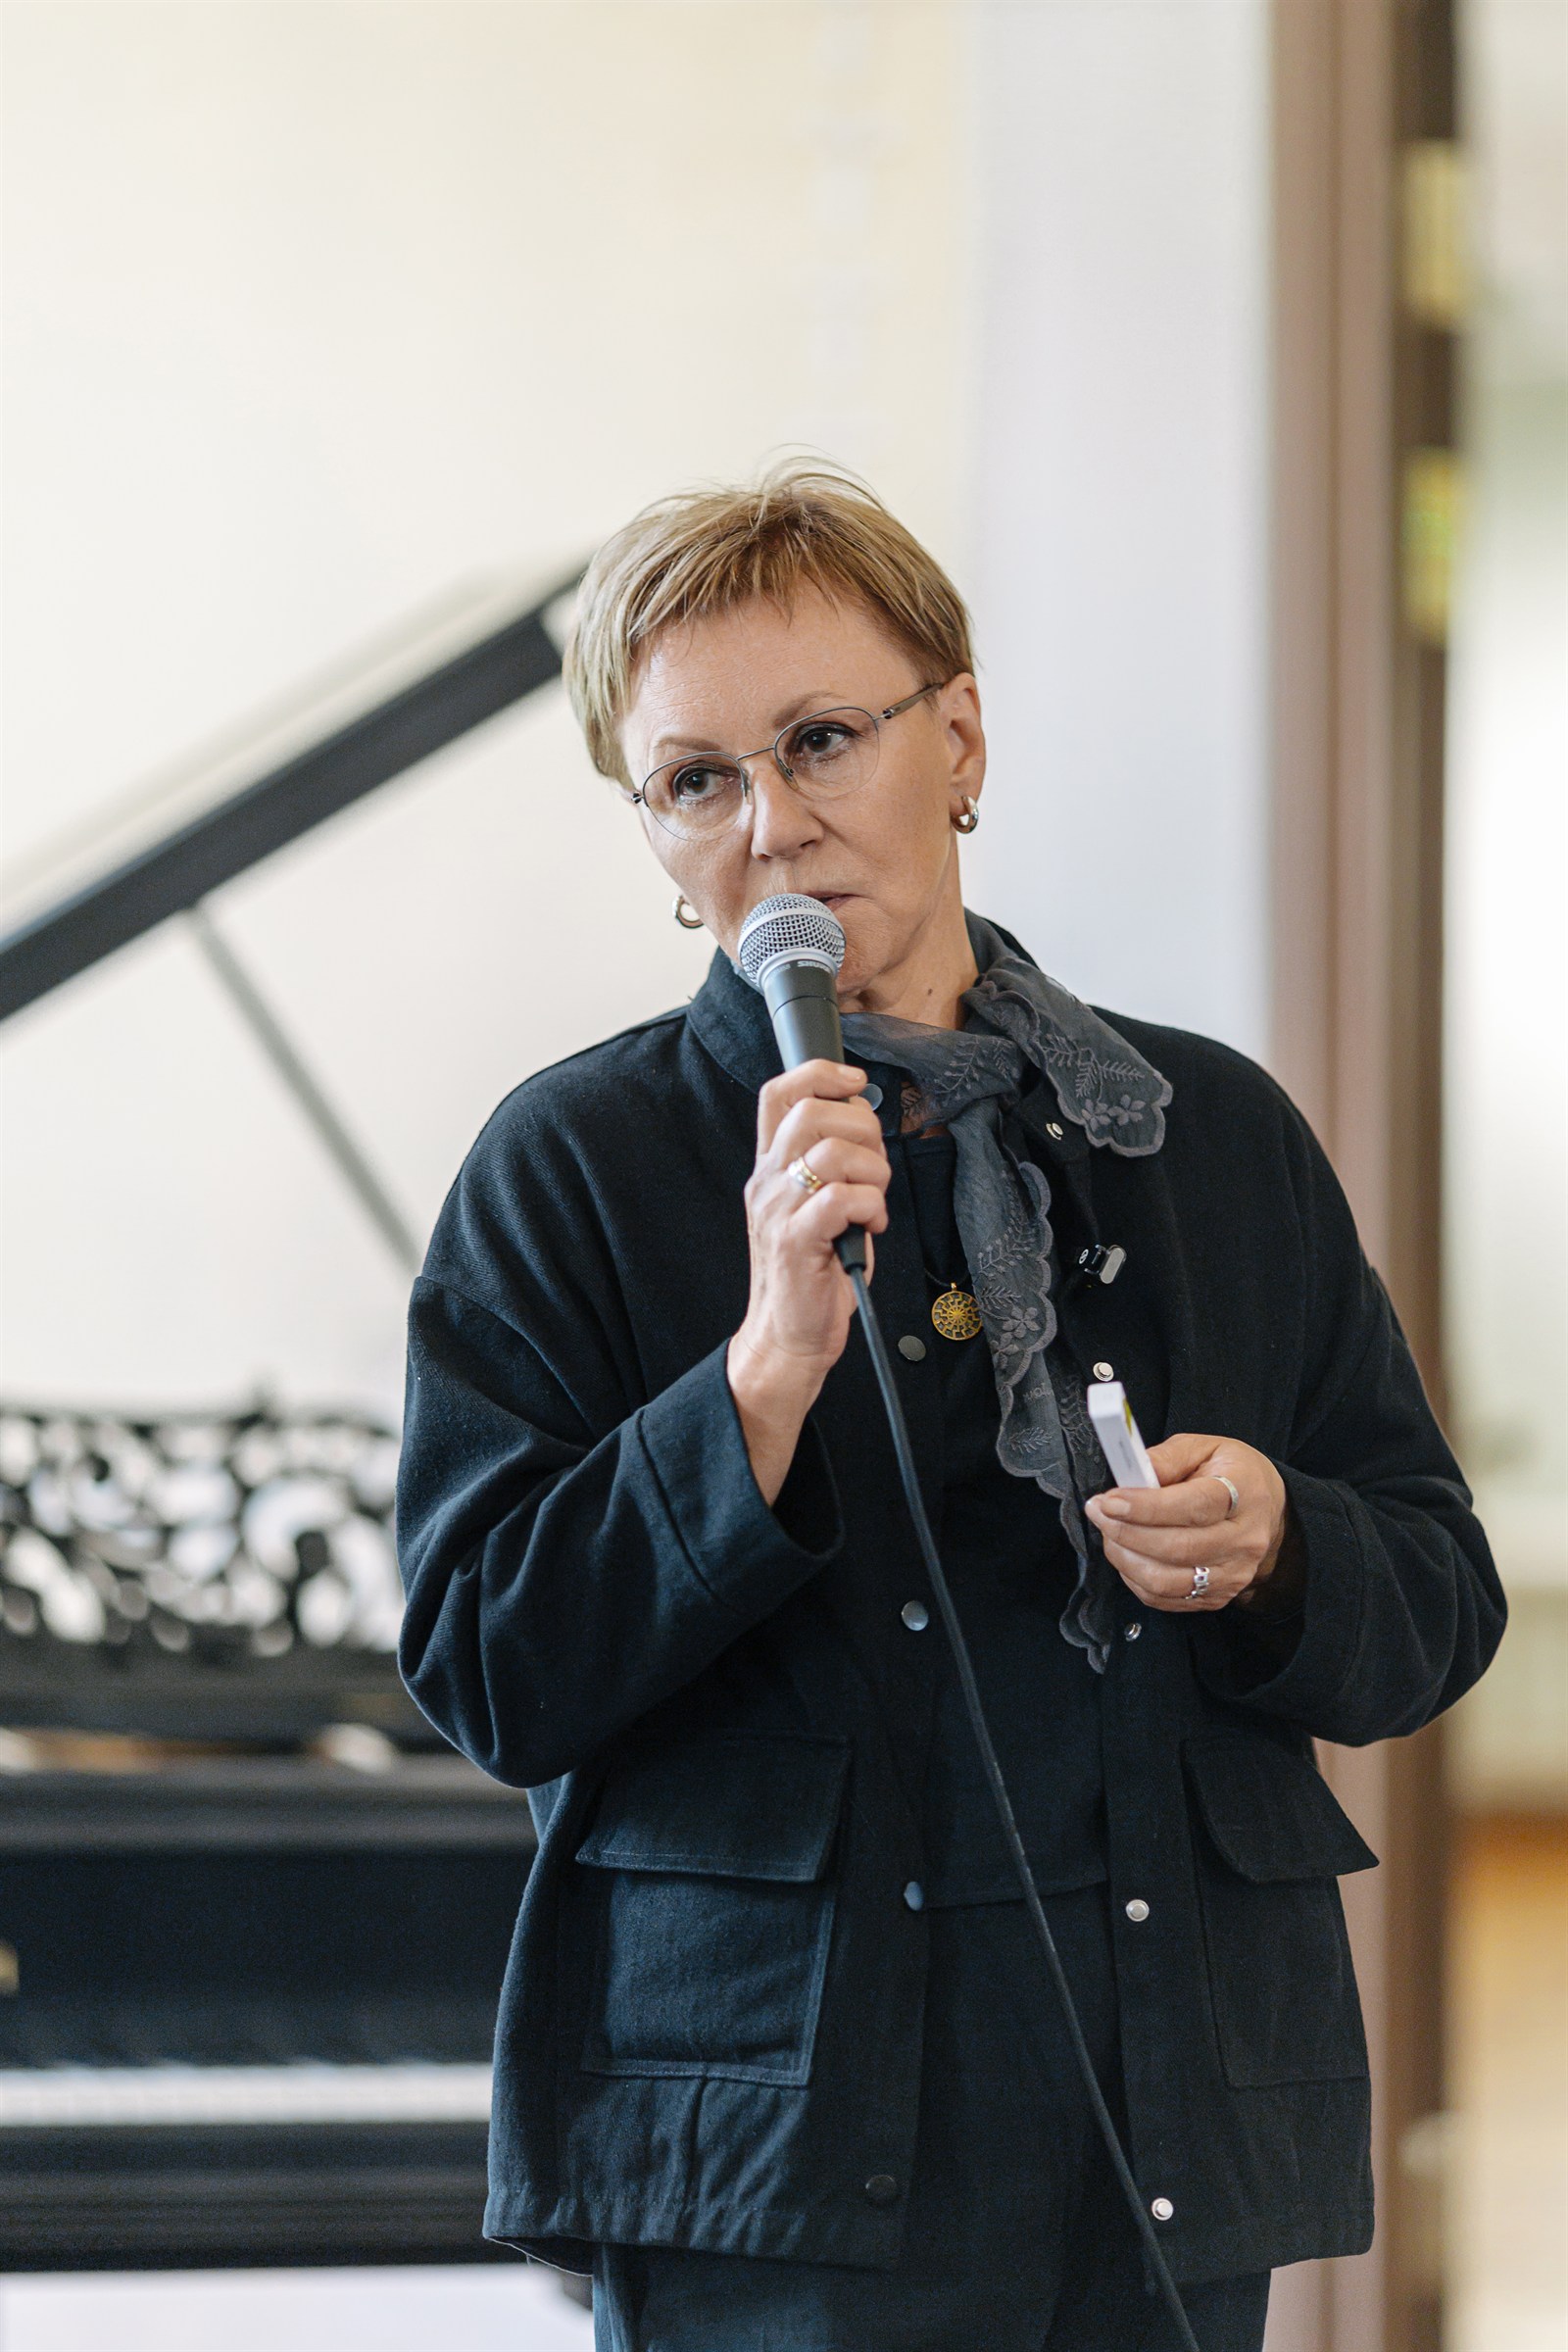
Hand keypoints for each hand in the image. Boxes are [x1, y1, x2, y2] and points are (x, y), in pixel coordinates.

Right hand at [727, 1060, 890, 1501]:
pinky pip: (843, 1198)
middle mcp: (766, 1181)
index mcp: (769, 1167)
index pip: (778, 1093)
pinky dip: (871, 1207)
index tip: (855, 1082)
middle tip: (876, 1165)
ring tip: (875, 1202)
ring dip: (874, 1172)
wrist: (789, 1337)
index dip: (819, 1072)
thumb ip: (832, 1163)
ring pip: (834, 1151)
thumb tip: (868, 1123)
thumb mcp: (818, 1205)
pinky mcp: (796, 1241)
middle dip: (864, 1128)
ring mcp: (778, 1210)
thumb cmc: (814, 1271)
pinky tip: (871, 1227)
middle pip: (813, 1112)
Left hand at [1084, 1432, 1290, 1613]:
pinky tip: (1128, 1555)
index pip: (1194, 1506)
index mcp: (1244, 1494)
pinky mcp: (1218, 1597)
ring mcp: (1233, 1574)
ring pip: (1168, 1581)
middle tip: (1099, 1511)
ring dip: (1126, 1559)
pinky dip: (1136, 1579)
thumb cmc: (1229, 1474)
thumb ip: (1166, 1458)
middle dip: (1127, 1532)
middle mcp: (1244, 1539)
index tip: (1110, 1501)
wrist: (1265, 1511)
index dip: (1147, 1507)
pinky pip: (1166, 1598)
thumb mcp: (1203, 1448)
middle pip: (1179, 1548)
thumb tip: (1130, 1472)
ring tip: (1110, 1533)